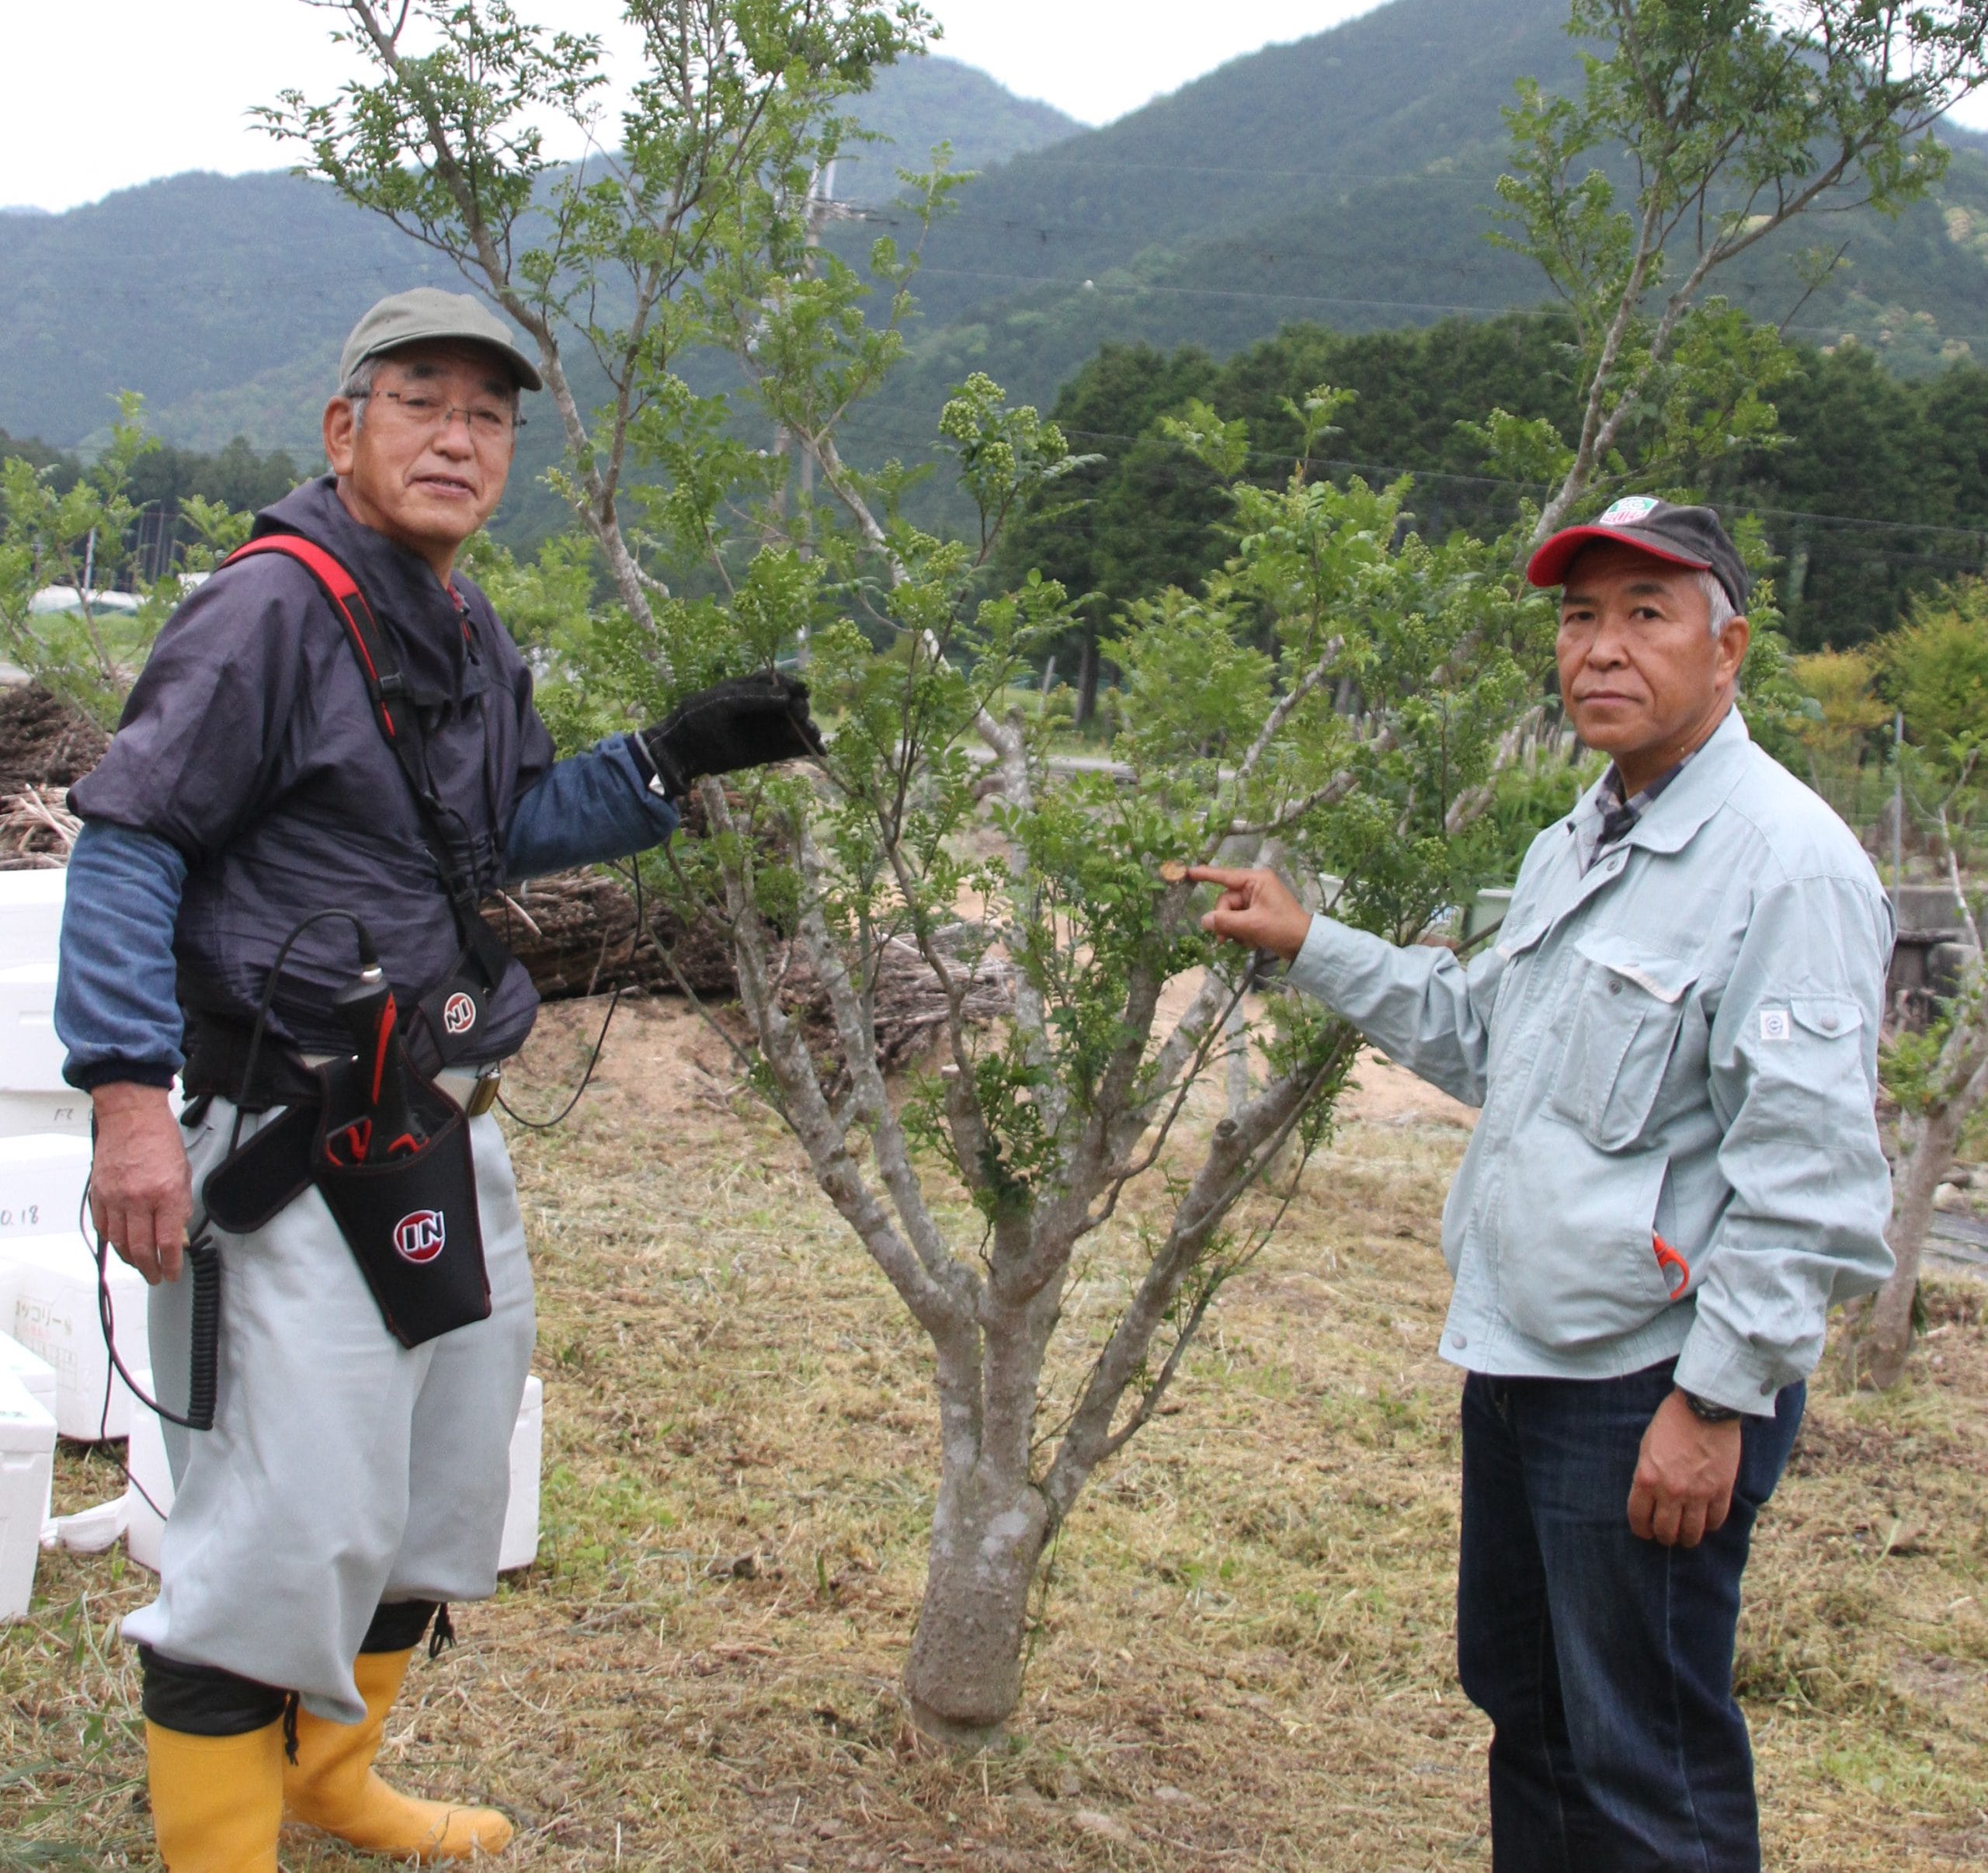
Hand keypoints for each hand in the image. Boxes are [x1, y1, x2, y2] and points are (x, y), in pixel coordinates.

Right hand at [88, 1082, 193, 1285]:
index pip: (167, 1242)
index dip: (170, 1264)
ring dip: (129, 1258)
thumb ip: (179, 1207)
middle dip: (149, 1268)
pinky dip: (111, 1240)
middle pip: (140, 1248)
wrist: (132, 1117)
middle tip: (154, 1275)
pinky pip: (102, 1226)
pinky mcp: (99, 1193)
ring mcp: (115, 1197)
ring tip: (139, 1264)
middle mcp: (138, 1199)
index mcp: (165, 1193)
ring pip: (118, 1242)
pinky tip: (119, 1245)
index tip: (171, 1273)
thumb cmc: (160, 1139)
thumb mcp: (184, 1174)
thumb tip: (178, 1234)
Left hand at [640, 670, 824, 797]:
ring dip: (806, 730)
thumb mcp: (723, 702)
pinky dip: (804, 749)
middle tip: (798, 717)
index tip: (804, 691)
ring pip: (792, 728)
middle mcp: (759, 709)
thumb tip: (786, 696)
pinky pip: (788, 749)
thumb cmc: (697, 719)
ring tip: (811, 736)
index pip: (777, 683)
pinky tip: (818, 751)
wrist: (682, 751)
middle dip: (800, 709)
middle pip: (790, 705)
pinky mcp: (764, 752)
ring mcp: (763, 731)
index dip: (792, 685)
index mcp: (748, 690)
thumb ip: (754, 697)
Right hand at [1186, 866, 1312, 963]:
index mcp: (1257, 881)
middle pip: (1226, 901)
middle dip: (1225, 921)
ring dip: (1233, 929)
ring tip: (1245, 942)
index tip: (1187, 872)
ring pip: (1231, 913)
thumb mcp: (1252, 925)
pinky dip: (1241, 932)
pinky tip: (1251, 942)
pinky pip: (1239, 920)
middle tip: (1224, 939)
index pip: (1225, 876)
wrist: (1305, 945)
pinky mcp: (1258, 913)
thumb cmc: (1282, 928)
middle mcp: (1255, 886)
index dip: (1205, 874)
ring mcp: (1257, 900)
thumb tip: (1204, 920)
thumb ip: (1225, 921)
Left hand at [1627, 1389, 1741, 1546]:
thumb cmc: (1670, 1423)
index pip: (1639, 1518)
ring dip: (1687, 1538)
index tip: (1645, 1532)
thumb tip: (1648, 1498)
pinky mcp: (1721, 1491)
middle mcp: (1671, 1491)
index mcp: (1647, 1479)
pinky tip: (1706, 1522)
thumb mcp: (1646, 1448)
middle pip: (1666, 1531)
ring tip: (1686, 1536)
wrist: (1703, 1408)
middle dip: (1664, 1537)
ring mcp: (1698, 1494)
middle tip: (1666, 1535)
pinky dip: (1710, 1525)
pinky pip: (1716, 1520)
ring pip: (1692, 1533)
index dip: (1641, 1530)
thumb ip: (1647, 1476)